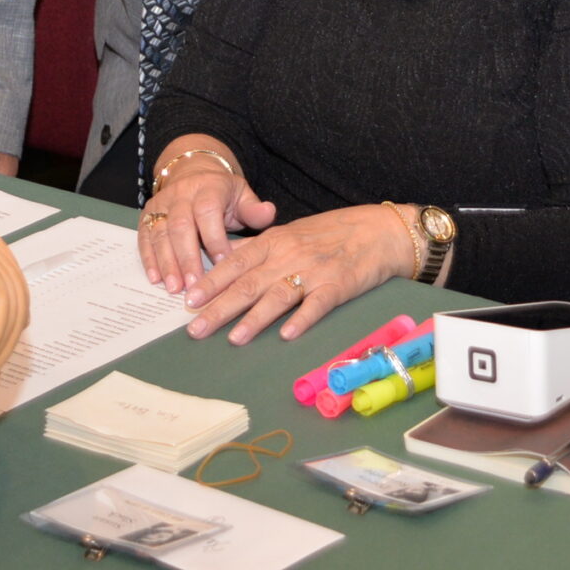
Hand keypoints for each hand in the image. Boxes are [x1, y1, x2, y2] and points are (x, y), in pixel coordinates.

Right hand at [138, 169, 276, 291]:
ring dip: (166, 262)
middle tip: (193, 286)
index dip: (214, 238)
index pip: (208, 211)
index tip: (223, 263)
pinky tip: (155, 279)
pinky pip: (145, 237)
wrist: (193, 172)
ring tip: (174, 288)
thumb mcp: (241, 195)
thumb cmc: (222, 192)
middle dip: (186, 258)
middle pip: (180, 226)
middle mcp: (180, 194)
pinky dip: (149, 259)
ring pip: (160, 233)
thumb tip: (269, 212)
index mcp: (208, 188)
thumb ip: (254, 209)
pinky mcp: (147, 215)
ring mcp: (161, 204)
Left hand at [181, 204, 414, 344]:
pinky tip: (288, 335)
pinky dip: (303, 319)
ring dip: (254, 319)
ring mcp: (314, 271)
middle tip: (195, 328)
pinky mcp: (338, 286)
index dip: (211, 281)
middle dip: (219, 307)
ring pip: (277, 296)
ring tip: (234, 338)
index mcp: (275, 241)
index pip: (236, 262)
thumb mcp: (292, 233)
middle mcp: (289, 255)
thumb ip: (262, 249)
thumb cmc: (333, 233)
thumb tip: (228, 263)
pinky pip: (317, 304)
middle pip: (248, 284)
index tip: (189, 299)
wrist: (380, 231)